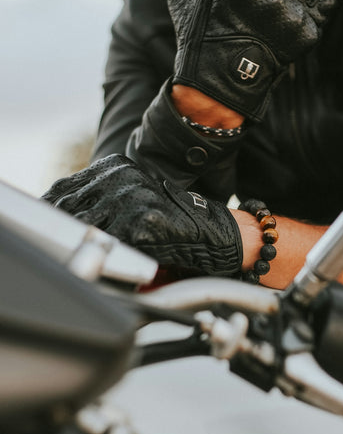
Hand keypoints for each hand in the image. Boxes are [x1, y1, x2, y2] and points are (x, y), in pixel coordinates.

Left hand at [42, 155, 242, 276]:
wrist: (209, 232)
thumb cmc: (166, 222)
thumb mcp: (127, 199)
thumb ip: (96, 201)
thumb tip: (56, 215)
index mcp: (113, 167)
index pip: (63, 190)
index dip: (50, 212)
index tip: (43, 230)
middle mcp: (120, 177)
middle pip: (68, 208)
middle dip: (60, 233)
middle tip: (59, 250)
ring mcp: (130, 197)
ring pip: (83, 228)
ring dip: (79, 248)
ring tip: (83, 261)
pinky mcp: (140, 220)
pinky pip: (107, 246)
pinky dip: (102, 260)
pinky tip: (105, 266)